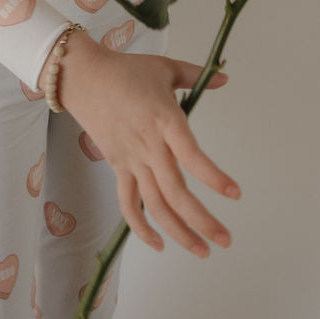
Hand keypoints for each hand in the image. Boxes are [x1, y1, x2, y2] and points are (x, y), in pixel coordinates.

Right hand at [47, 31, 238, 256]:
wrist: (84, 77)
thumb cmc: (127, 70)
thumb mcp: (165, 68)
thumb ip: (196, 76)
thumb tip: (225, 79)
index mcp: (165, 120)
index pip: (192, 155)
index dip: (213, 177)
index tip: (235, 194)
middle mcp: (149, 146)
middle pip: (175, 192)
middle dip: (202, 220)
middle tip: (225, 239)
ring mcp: (132, 160)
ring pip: (154, 205)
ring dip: (178, 232)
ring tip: (201, 250)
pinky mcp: (118, 166)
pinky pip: (128, 203)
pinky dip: (141, 227)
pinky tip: (160, 243)